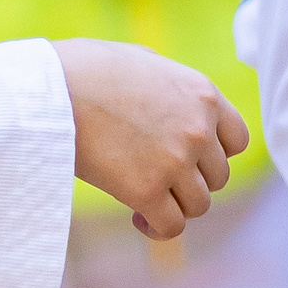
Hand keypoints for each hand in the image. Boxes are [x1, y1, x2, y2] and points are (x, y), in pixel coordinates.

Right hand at [52, 38, 248, 240]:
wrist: (49, 89)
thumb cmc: (84, 70)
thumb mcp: (141, 61)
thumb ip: (168, 84)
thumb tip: (169, 100)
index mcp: (202, 94)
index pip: (237, 140)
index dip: (214, 154)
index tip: (189, 159)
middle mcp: (199, 129)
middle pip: (218, 177)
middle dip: (190, 181)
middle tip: (159, 180)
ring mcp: (176, 161)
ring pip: (199, 205)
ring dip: (175, 205)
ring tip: (147, 198)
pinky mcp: (147, 190)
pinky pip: (171, 226)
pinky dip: (157, 227)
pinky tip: (138, 217)